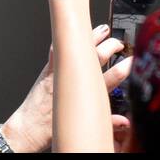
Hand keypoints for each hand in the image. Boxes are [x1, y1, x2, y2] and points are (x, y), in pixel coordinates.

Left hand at [0, 25, 128, 152]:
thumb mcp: (84, 126)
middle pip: (96, 58)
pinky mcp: (47, 70)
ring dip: (91, 39)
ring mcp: (59, 73)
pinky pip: (56, 51)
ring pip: (78, 51)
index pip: (110, 79)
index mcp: (84, 97)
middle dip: (110, 47)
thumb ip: (107, 122)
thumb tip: (124, 122)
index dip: (123, 68)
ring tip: (102, 30)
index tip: (131, 60)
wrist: (28, 129)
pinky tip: (69, 31)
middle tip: (119, 43)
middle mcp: (72, 82)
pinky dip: (64, 41)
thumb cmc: (51, 129)